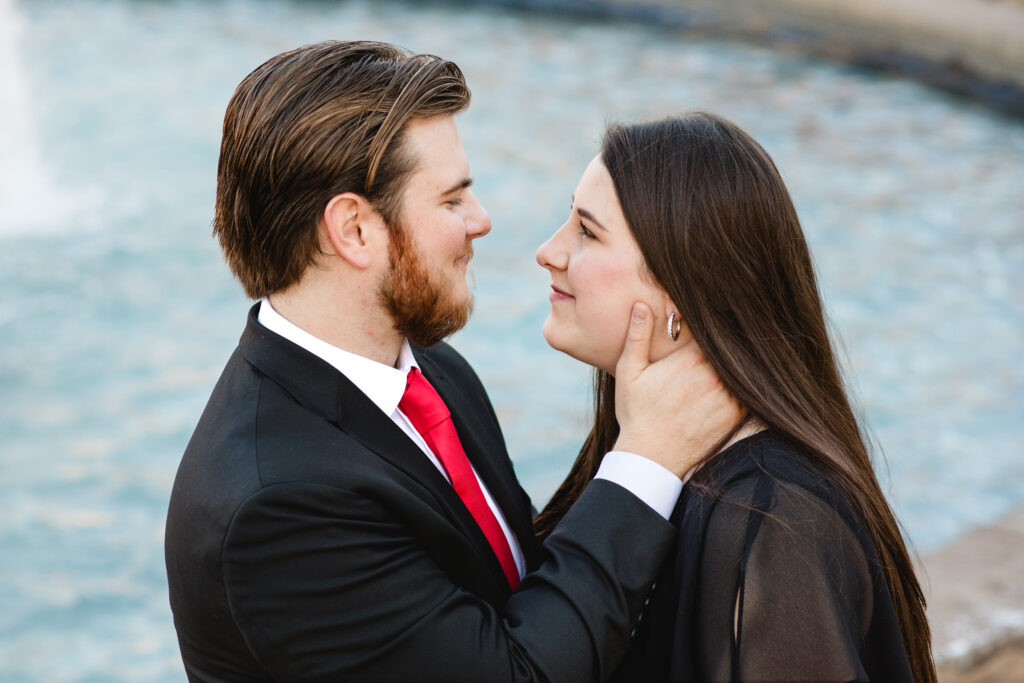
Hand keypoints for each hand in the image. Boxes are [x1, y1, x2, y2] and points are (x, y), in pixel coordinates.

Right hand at [612, 302, 742, 478]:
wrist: (651, 458)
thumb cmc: (636, 414)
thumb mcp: (629, 372)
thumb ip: (637, 336)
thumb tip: (641, 305)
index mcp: (690, 359)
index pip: (711, 328)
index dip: (712, 320)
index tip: (711, 313)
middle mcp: (713, 375)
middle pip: (729, 346)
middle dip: (725, 340)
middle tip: (730, 327)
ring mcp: (727, 396)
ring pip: (740, 367)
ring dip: (737, 360)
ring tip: (741, 350)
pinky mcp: (735, 415)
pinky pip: (747, 391)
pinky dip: (744, 383)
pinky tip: (739, 378)